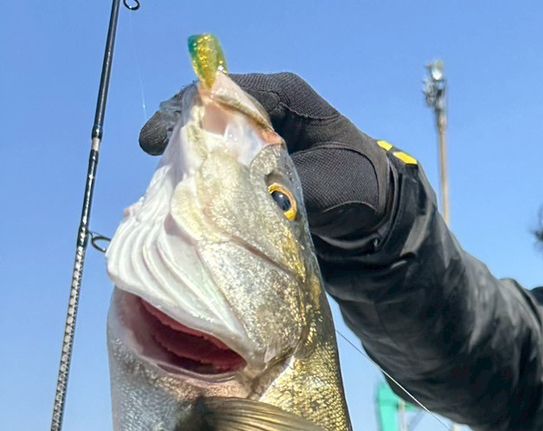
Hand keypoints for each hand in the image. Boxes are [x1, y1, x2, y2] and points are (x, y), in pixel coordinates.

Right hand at [140, 73, 393, 242]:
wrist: (373, 212)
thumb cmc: (358, 187)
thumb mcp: (329, 185)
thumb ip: (285, 186)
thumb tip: (243, 195)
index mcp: (286, 96)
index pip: (234, 90)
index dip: (199, 107)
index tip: (172, 130)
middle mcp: (266, 108)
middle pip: (212, 104)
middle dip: (181, 124)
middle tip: (153, 147)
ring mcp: (256, 133)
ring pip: (209, 129)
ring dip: (186, 148)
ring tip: (160, 168)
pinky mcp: (251, 160)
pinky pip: (217, 156)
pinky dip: (197, 169)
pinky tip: (178, 184)